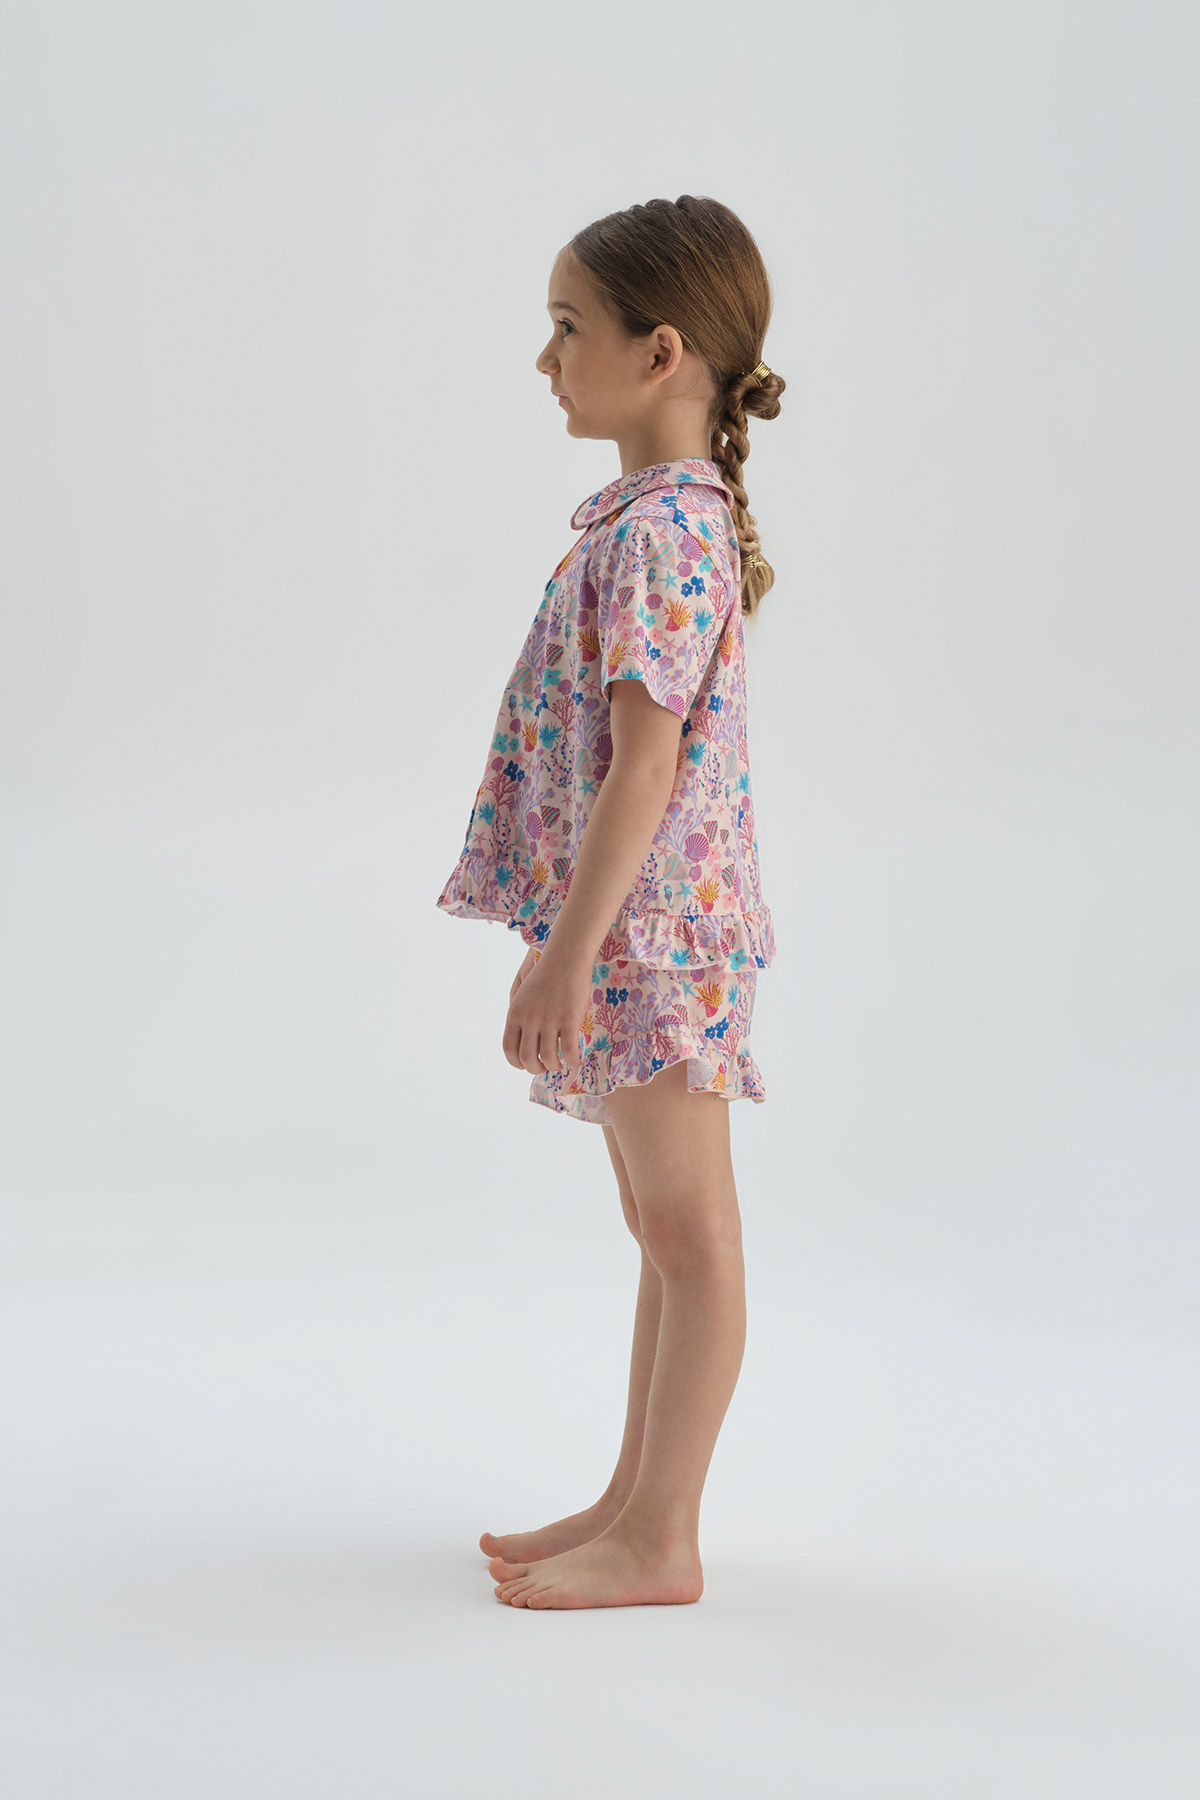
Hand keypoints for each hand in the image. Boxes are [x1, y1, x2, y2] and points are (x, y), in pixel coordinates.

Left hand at [503, 943, 591, 1077]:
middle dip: (536, 1069)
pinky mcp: (569, 1019)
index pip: (509, 1049)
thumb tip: (521, 1039)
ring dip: (555, 1066)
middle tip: (545, 1067)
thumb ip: (520, 1014)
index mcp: (515, 1013)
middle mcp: (529, 1019)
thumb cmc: (546, 974)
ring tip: (560, 1064)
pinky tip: (575, 1060)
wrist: (566, 957)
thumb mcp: (523, 993)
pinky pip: (569, 1050)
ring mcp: (549, 1020)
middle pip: (527, 1058)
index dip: (516, 1063)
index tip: (525, 1065)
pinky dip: (572, 1060)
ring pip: (549, 1058)